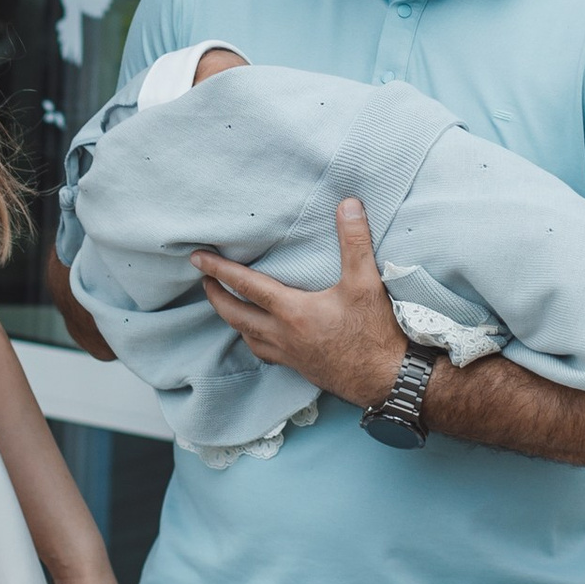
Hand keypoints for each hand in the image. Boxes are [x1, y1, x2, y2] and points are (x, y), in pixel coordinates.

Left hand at [190, 198, 408, 409]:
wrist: (387, 379)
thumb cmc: (375, 333)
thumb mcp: (365, 283)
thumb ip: (354, 241)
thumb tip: (348, 204)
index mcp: (292, 311)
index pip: (245, 285)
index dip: (219, 269)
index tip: (197, 258)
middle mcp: (283, 334)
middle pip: (235, 314)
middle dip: (216, 296)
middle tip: (204, 281)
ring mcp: (289, 354)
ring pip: (247, 336)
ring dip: (231, 319)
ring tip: (226, 305)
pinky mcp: (300, 368)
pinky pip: (264, 353)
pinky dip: (253, 340)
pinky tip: (259, 336)